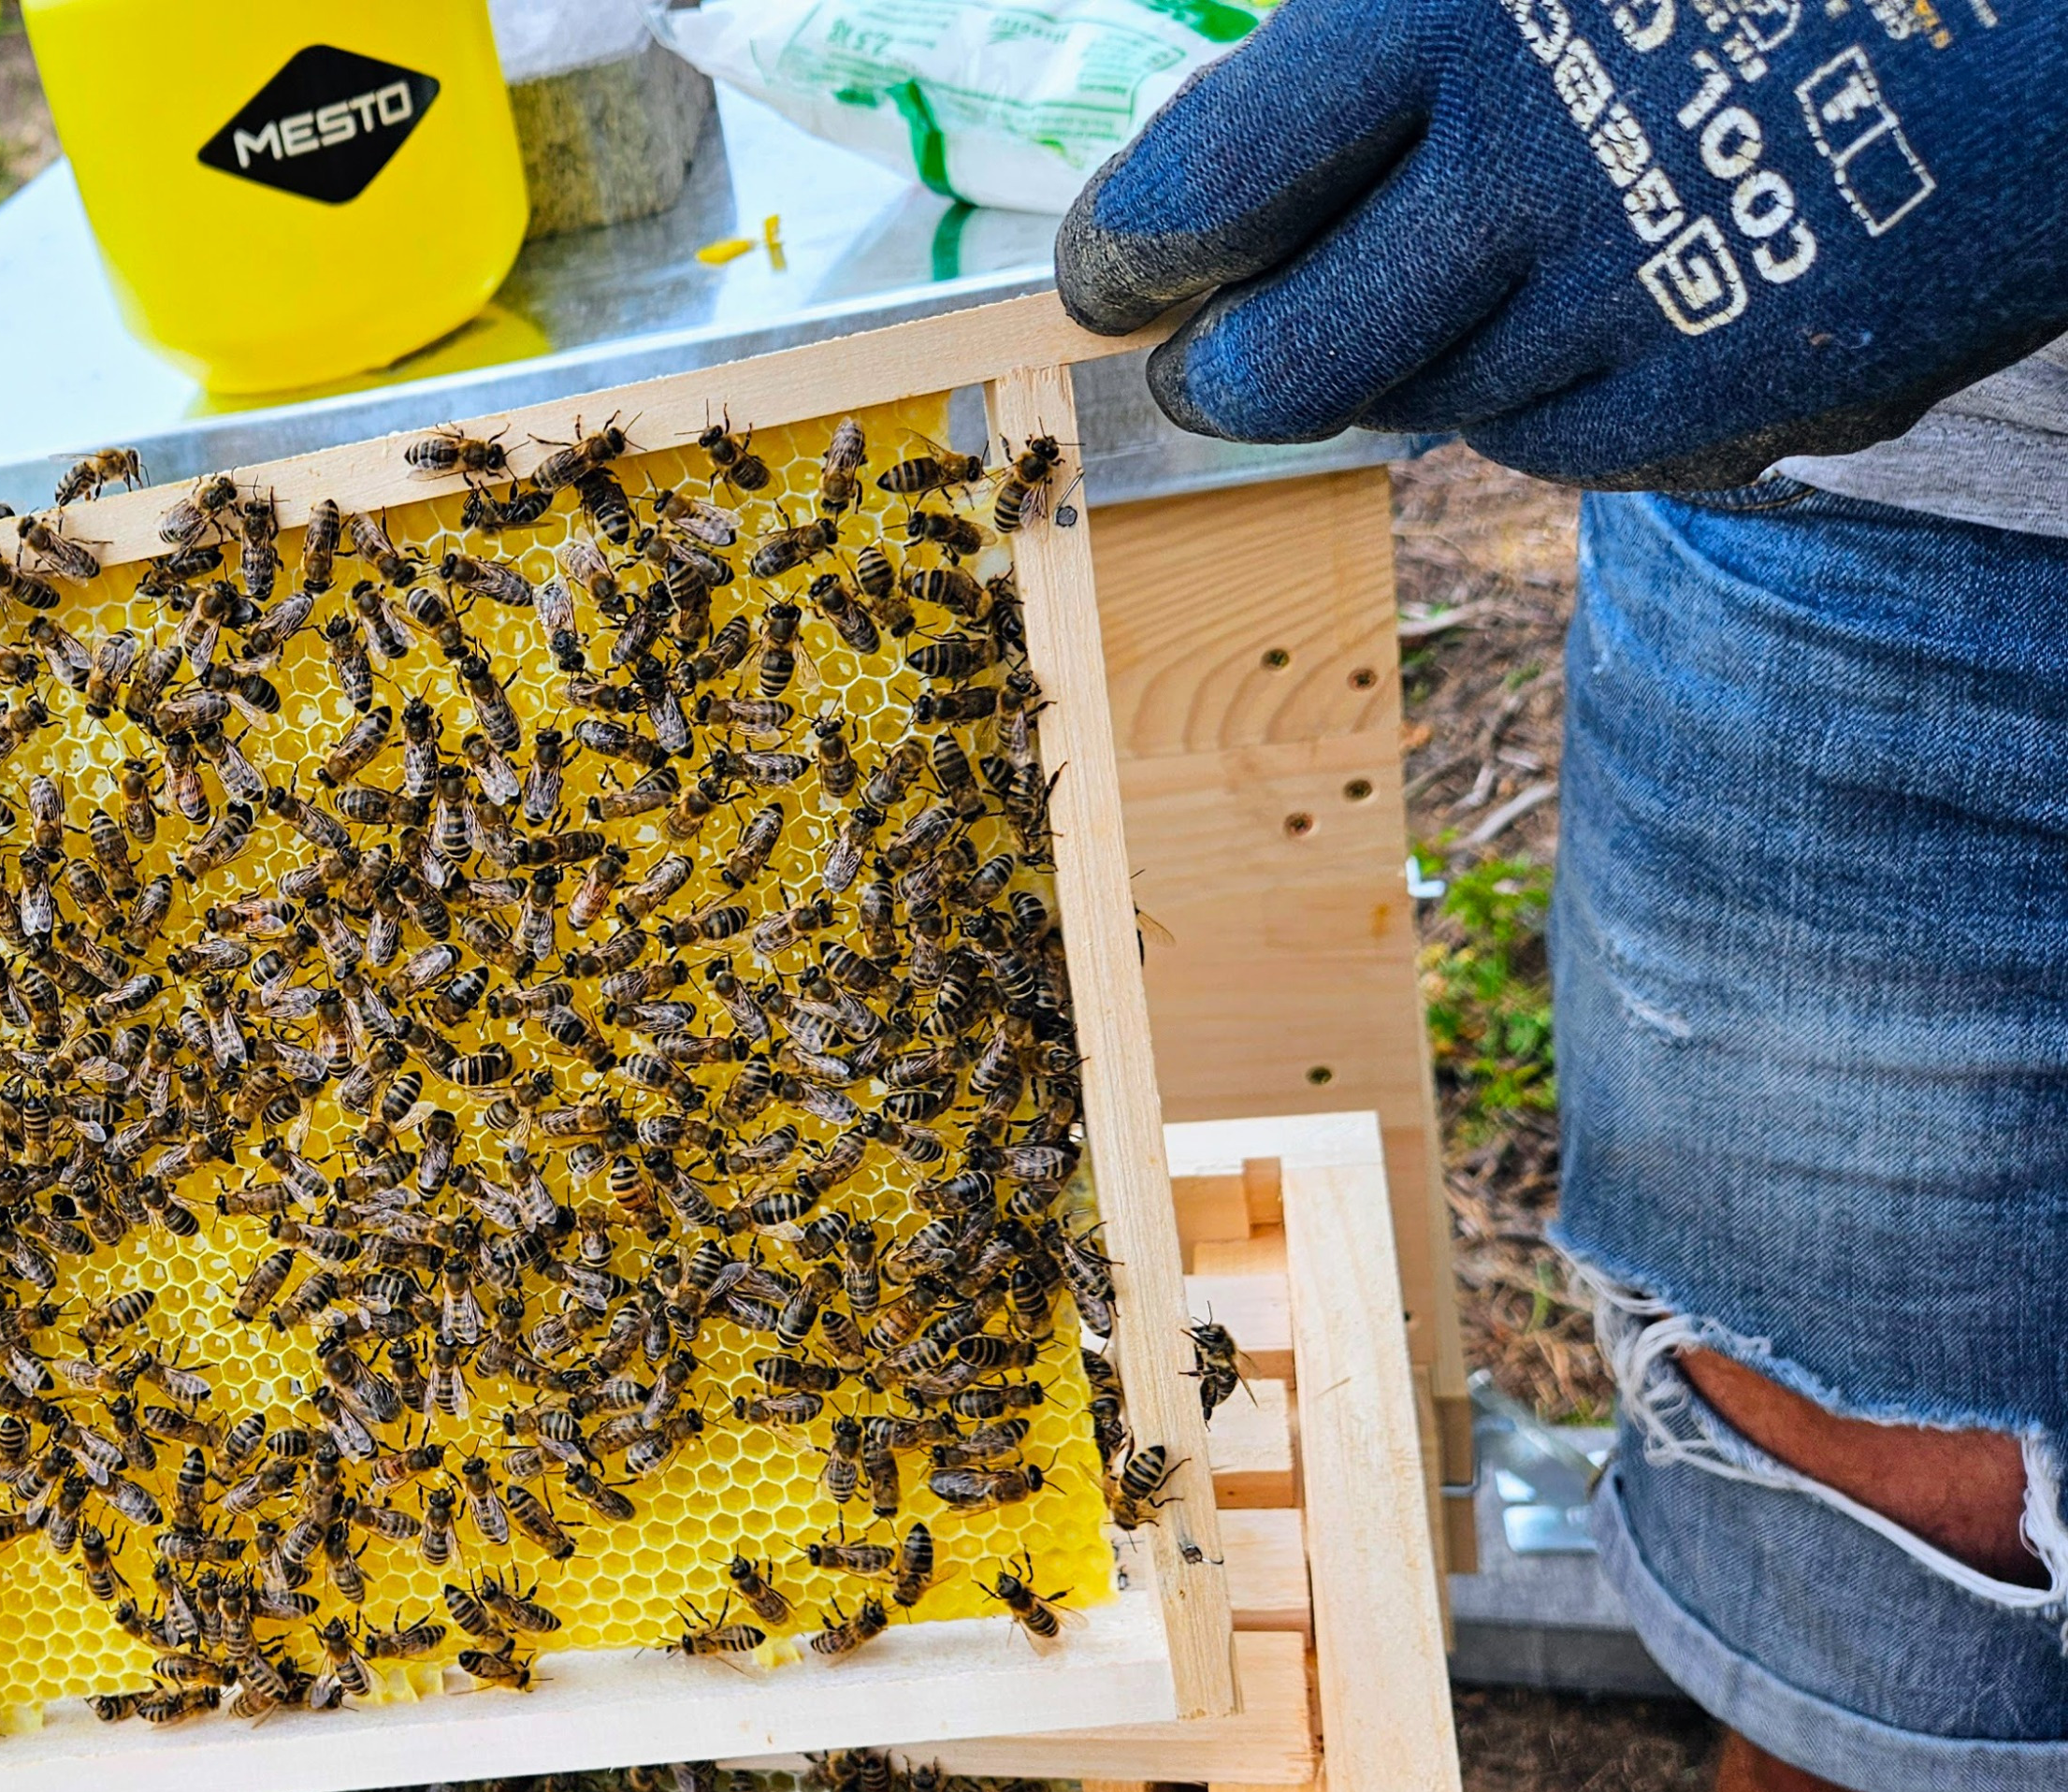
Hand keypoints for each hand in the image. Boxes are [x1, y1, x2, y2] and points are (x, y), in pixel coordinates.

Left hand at [1055, 0, 2067, 489]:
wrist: (2055, 23)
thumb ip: (1371, 30)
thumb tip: (1200, 175)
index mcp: (1454, 15)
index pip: (1204, 193)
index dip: (1128, 255)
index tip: (1117, 271)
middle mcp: (1533, 168)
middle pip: (1283, 366)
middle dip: (1223, 373)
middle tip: (1208, 352)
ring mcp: (1643, 298)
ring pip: (1424, 411)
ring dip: (1406, 367)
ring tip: (1461, 277)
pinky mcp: (1740, 395)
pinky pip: (1561, 449)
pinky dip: (1546, 400)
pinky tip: (1591, 309)